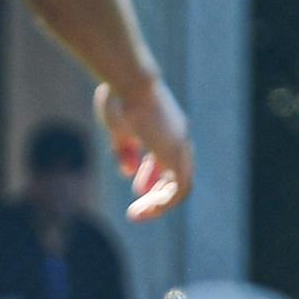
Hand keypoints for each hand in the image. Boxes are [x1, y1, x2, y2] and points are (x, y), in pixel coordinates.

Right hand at [96, 74, 193, 221]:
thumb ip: (125, 150)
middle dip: (156, 193)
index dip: (152, 175)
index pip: (167, 158)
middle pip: (176, 173)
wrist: (128, 83)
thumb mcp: (118, 128)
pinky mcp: (176, 154)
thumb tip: (128, 172)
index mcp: (166, 127)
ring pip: (180, 185)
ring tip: (137, 214)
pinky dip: (164, 202)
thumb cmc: (119, 98)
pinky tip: (147, 209)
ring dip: (159, 203)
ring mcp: (180, 145)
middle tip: (135, 210)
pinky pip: (180, 188)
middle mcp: (177, 136)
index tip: (136, 187)